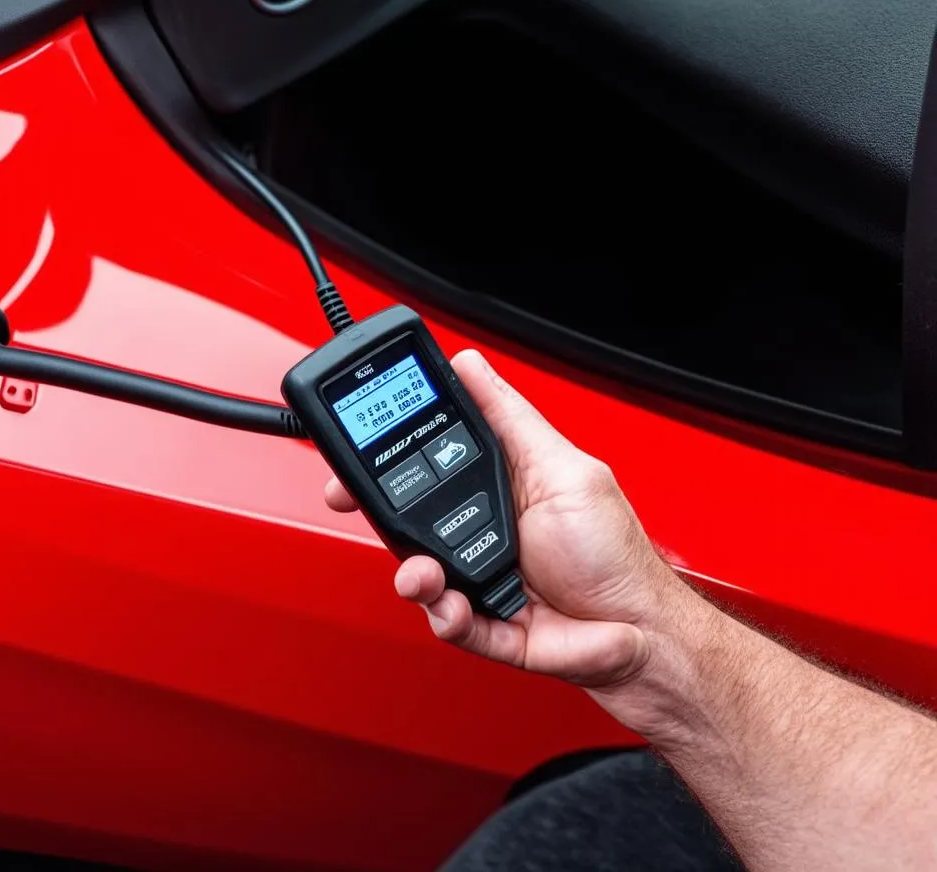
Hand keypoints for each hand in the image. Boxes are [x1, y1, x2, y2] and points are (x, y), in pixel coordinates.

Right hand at [325, 349, 685, 691]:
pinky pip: (448, 621)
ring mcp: (481, 577)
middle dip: (378, 512)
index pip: (430, 456)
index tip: (360, 440)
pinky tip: (453, 606)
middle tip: (354, 503)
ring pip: (419, 571)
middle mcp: (483, 527)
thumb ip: (510, 419)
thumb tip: (470, 364)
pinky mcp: (485, 623)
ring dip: (413, 573)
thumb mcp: (563, 468)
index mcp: (499, 483)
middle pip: (410, 516)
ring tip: (424, 573)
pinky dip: (445, 616)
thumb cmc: (614, 552)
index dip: (390, 449)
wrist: (645, 634)